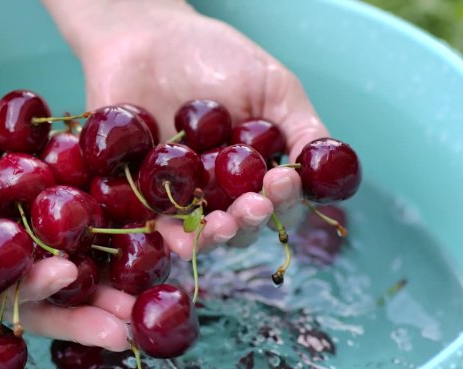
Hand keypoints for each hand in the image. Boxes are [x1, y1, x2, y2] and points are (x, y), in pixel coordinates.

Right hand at [0, 91, 130, 349]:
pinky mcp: (43, 203)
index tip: (69, 276)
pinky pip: (77, 213)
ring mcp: (28, 235)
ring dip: (114, 270)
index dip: (43, 300)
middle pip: (56, 294)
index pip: (12, 304)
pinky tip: (143, 222)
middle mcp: (6, 267)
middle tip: (133, 317)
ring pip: (77, 257)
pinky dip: (108, 217)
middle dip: (95, 308)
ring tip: (152, 274)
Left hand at [76, 3, 328, 256]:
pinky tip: (178, 236)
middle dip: (251, 221)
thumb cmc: (215, 56)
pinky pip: (155, 223)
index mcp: (257, 168)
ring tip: (222, 226)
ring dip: (215, 237)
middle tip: (253, 207)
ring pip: (201, 232)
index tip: (282, 180)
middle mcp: (222, 188)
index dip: (285, 198)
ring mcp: (183, 193)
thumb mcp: (272, 85)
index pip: (279, 199)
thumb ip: (301, 128)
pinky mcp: (142, 192)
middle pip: (242, 224)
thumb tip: (320, 175)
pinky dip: (168, 235)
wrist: (149, 38)